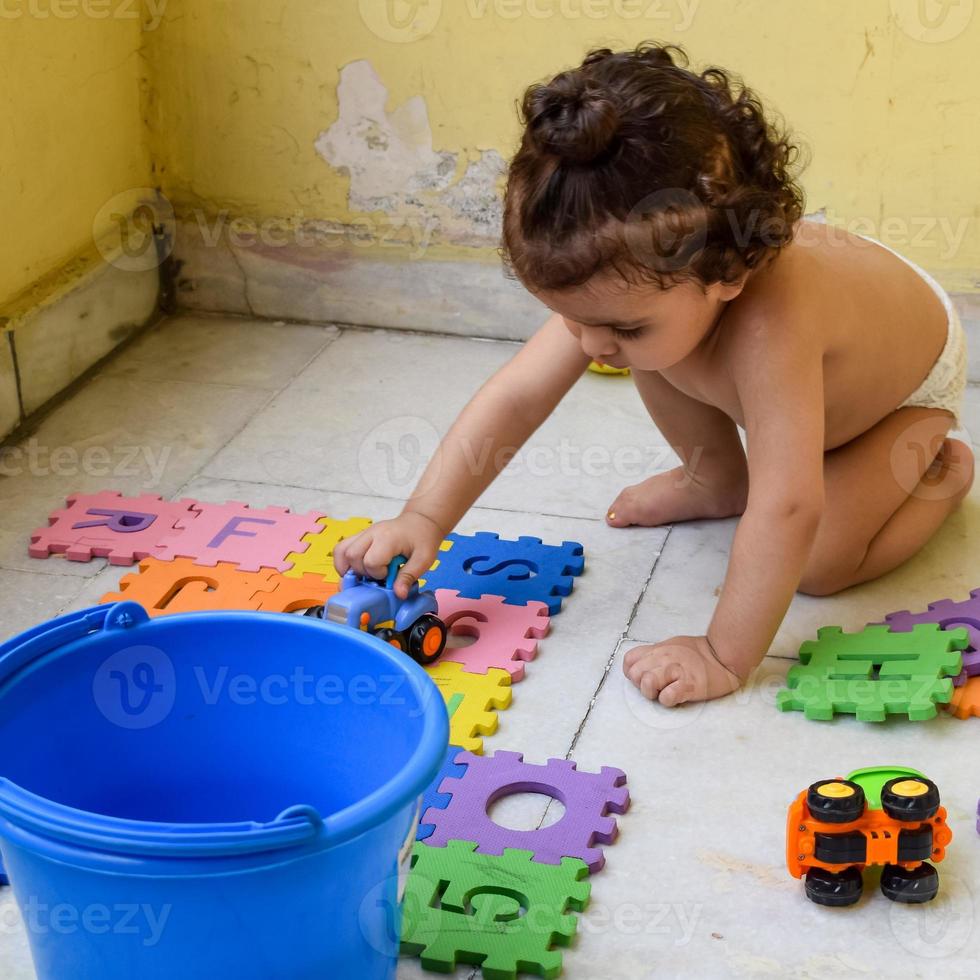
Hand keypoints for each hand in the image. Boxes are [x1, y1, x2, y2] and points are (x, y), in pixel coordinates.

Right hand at [333, 512, 445, 599]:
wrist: (420, 520)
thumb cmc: (423, 538)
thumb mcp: (423, 559)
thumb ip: (409, 576)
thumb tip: (398, 594)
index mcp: (387, 538)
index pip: (370, 561)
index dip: (377, 574)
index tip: (388, 575)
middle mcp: (371, 533)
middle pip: (351, 555)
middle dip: (361, 572)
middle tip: (376, 576)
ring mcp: (363, 533)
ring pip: (341, 551)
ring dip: (347, 568)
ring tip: (362, 575)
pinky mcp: (360, 536)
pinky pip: (341, 548)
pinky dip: (344, 562)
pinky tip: (357, 569)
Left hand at [623, 635, 743, 706]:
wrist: (725, 656)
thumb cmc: (700, 652)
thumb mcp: (672, 645)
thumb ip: (655, 654)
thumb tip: (640, 665)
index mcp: (659, 649)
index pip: (629, 661)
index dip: (632, 673)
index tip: (643, 678)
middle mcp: (664, 658)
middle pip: (635, 674)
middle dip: (641, 685)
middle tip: (657, 687)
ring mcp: (676, 671)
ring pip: (647, 683)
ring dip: (653, 692)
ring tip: (666, 691)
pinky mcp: (689, 685)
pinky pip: (667, 696)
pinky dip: (669, 700)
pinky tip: (677, 696)